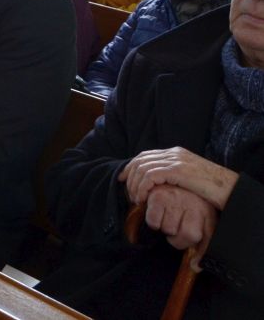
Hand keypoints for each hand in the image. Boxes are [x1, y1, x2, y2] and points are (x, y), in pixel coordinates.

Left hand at [120, 146, 239, 209]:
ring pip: (142, 168)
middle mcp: (173, 153)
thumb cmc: (212, 188)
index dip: (130, 166)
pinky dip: (142, 187)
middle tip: (128, 193)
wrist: (231, 188)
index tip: (122, 179)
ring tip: (136, 200)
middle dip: (129, 176)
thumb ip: (175, 175)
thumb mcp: (190, 177)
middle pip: (140, 160)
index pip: (145, 155)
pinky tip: (143, 198)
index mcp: (176, 153)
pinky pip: (150, 176)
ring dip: (135, 185)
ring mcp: (175, 160)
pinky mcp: (177, 170)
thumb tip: (159, 183)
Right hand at [143, 185, 217, 261]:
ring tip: (167, 216)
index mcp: (207, 213)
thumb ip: (203, 247)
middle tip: (175, 226)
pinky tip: (157, 212)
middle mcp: (193, 206)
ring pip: (167, 229)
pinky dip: (153, 221)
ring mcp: (176, 200)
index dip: (192, 247)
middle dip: (175, 237)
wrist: (172, 179)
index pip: (202, 240)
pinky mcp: (158, 197)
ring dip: (164, 227)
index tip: (190, 254)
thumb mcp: (204, 223)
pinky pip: (153, 221)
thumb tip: (195, 267)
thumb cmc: (190, 206)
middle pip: (182, 238)